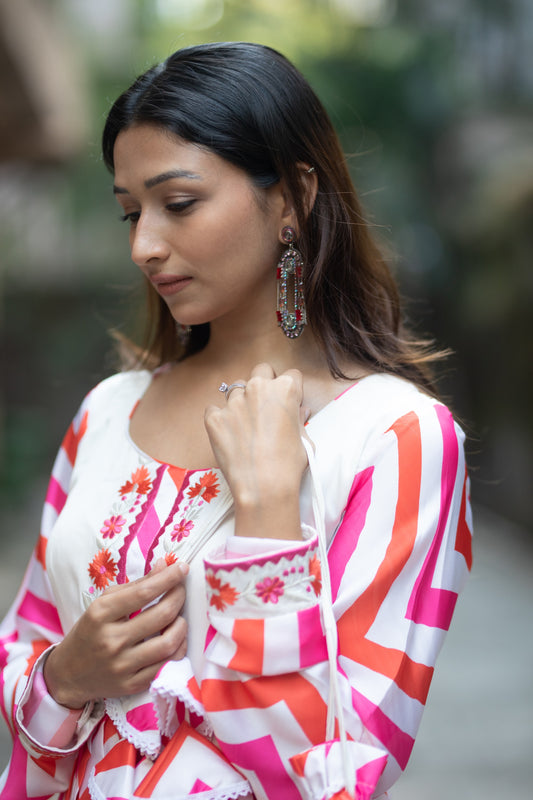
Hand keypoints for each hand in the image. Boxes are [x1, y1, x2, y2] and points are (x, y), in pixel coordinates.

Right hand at [44, 560, 187, 708]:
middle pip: (161, 615)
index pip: (144, 592)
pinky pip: (166, 666)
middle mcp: (111, 640)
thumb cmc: (89, 632)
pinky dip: (178, 649)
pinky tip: (176, 639)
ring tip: (179, 617)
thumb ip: (135, 585)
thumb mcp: (104, 603)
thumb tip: (164, 566)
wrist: (68, 675)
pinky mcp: (131, 685)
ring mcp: (122, 665)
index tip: (182, 568)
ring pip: (168, 643)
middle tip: (181, 589)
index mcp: (101, 614)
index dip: (169, 578)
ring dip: (182, 625)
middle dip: (179, 597)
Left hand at [204, 363, 309, 538]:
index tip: (288, 404)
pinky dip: (220, 418)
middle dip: (264, 384)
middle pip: (261, 370)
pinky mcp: (214, 417)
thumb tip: (298, 412)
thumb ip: (298, 418)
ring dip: (241, 401)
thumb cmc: (289, 465)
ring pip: (236, 389)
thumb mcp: (304, 438)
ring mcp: (233, 402)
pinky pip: (214, 409)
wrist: (263, 486)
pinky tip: (229, 435)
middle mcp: (258, 388)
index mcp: (284, 389)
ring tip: (246, 427)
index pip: (290, 376)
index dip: (291, 391)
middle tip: (265, 406)